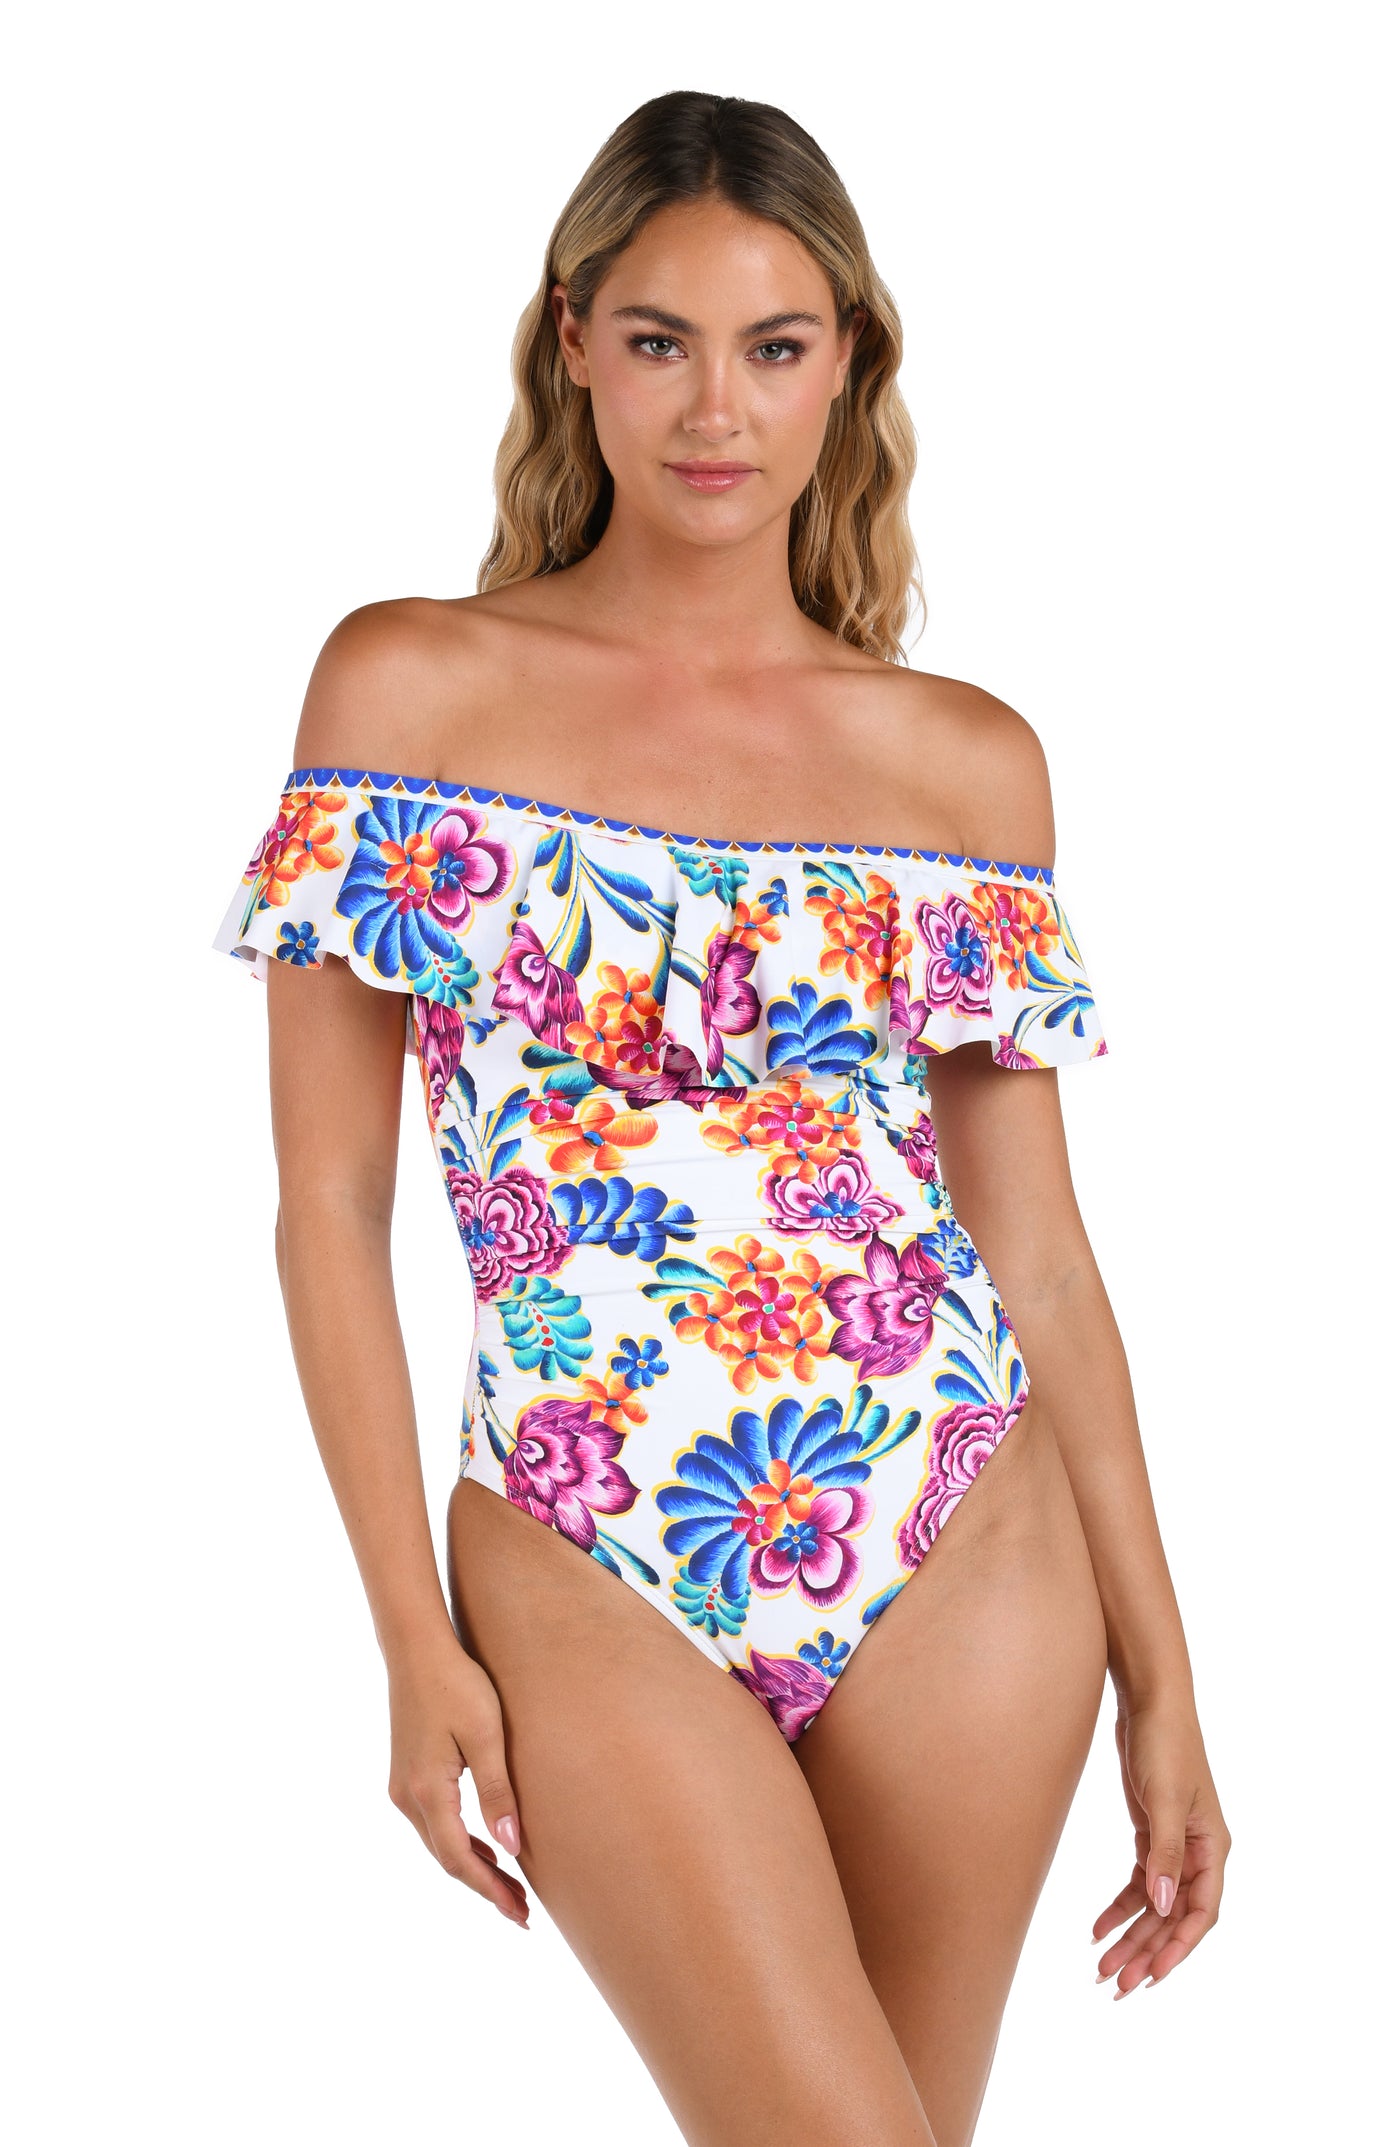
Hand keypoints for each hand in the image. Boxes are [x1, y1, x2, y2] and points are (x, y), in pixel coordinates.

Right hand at [385, 1631, 530, 1927]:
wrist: (416, 1648)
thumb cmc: (457, 1683)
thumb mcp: (486, 1735)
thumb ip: (497, 1792)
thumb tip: (511, 1848)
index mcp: (427, 1791)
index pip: (460, 1859)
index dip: (491, 1890)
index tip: (520, 1914)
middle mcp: (407, 1797)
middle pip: (447, 1859)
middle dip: (485, 1887)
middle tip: (523, 1913)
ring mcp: (402, 1787)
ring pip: (439, 1844)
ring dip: (473, 1867)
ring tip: (510, 1889)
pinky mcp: (406, 1775)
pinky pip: (434, 1824)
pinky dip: (460, 1842)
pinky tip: (485, 1847)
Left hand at [1093, 1695, 1229, 1996]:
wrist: (1149, 1702)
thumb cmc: (1164, 1744)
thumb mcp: (1163, 1799)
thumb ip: (1163, 1853)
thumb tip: (1163, 1904)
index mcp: (1212, 1848)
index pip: (1201, 1913)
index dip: (1178, 1949)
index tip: (1152, 1978)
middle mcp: (1197, 1852)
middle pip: (1174, 1916)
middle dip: (1147, 1952)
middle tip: (1116, 1984)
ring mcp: (1173, 1845)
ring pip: (1155, 1905)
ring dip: (1131, 1936)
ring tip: (1102, 1967)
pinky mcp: (1150, 1833)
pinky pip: (1139, 1883)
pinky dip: (1120, 1907)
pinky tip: (1097, 1928)